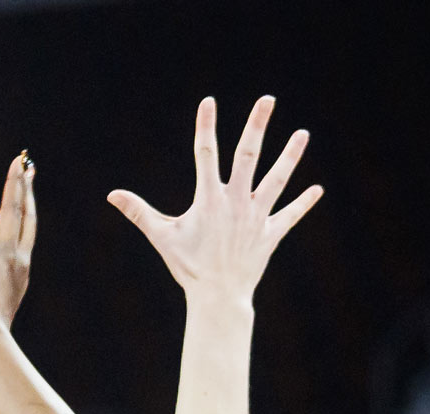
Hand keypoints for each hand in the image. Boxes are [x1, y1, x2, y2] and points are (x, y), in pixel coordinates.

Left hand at [0, 154, 34, 335]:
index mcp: (21, 269)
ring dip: (15, 181)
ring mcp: (5, 251)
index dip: (31, 209)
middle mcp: (19, 256)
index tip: (30, 193)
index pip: (28, 233)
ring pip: (13, 208)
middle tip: (28, 166)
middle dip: (27, 188)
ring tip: (17, 161)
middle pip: (26, 214)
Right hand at [109, 96, 321, 307]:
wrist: (218, 298)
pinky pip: (290, 216)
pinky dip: (303, 204)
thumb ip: (139, 212)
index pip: (205, 153)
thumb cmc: (189, 267)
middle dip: (257, 126)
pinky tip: (317, 190)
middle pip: (248, 155)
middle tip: (268, 99)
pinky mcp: (270, 234)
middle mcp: (236, 202)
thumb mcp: (162, 237)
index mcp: (209, 199)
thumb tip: (112, 195)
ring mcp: (256, 217)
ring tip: (303, 133)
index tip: (208, 102)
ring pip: (277, 180)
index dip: (206, 126)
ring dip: (290, 156)